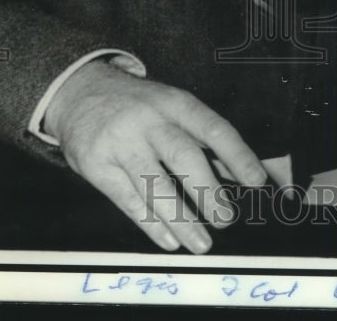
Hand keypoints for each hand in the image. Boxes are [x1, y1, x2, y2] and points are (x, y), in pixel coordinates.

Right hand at [44, 59, 267, 252]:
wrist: (80, 92)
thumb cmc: (143, 106)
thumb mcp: (175, 108)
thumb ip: (210, 140)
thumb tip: (253, 174)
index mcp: (177, 103)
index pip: (213, 128)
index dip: (237, 155)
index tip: (256, 181)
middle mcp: (150, 120)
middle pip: (183, 156)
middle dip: (208, 192)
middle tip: (227, 220)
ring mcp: (121, 142)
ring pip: (155, 186)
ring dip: (181, 219)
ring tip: (203, 244)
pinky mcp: (96, 165)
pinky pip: (127, 200)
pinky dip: (150, 225)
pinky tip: (170, 241)